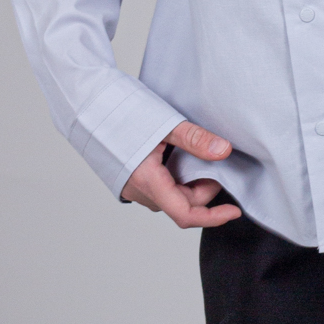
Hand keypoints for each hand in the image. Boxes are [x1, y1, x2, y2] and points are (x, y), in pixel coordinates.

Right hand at [121, 120, 242, 230]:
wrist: (89, 107)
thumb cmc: (120, 113)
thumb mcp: (164, 123)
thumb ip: (195, 139)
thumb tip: (224, 151)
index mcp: (148, 181)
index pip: (185, 214)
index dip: (212, 216)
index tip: (234, 211)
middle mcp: (139, 190)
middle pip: (182, 203)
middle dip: (205, 188)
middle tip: (217, 162)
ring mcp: (133, 186)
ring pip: (172, 195)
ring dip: (190, 182)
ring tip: (199, 156)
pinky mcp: (131, 177)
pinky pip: (160, 187)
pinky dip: (177, 177)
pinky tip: (181, 155)